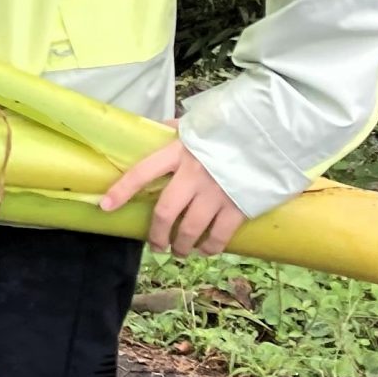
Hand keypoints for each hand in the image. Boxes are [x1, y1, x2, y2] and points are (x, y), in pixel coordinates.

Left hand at [98, 126, 246, 256]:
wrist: (272, 134)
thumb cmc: (231, 129)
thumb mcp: (198, 124)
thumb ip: (175, 130)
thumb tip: (156, 128)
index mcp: (179, 152)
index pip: (142, 173)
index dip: (122, 191)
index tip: (105, 206)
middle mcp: (194, 175)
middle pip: (165, 212)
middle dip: (157, 234)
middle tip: (157, 245)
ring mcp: (217, 192)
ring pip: (190, 229)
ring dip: (182, 245)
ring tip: (180, 251)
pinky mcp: (239, 206)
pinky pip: (219, 235)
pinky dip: (210, 247)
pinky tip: (206, 250)